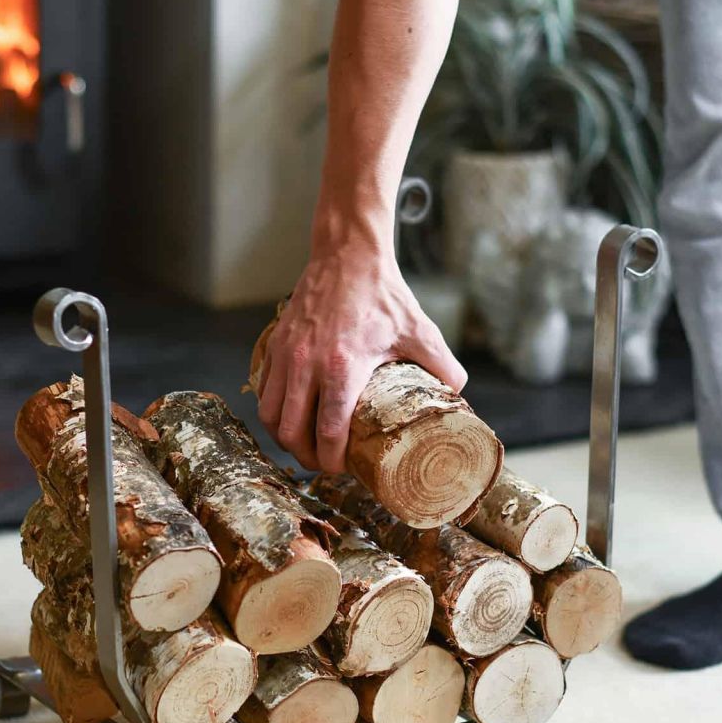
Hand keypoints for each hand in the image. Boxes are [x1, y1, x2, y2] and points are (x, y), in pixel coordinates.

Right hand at [257, 241, 467, 472]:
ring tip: (302, 445)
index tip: (343, 467)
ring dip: (284, 438)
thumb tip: (458, 399)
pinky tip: (288, 416)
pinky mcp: (274, 345)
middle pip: (292, 432)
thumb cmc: (383, 295)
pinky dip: (272, 412)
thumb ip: (444, 367)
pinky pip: (263, 391)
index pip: (327, 432)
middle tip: (323, 463)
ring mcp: (286, 355)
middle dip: (306, 456)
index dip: (332, 460)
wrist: (347, 255)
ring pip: (270, 415)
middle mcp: (306, 364)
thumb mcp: (420, 331)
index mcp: (342, 368)